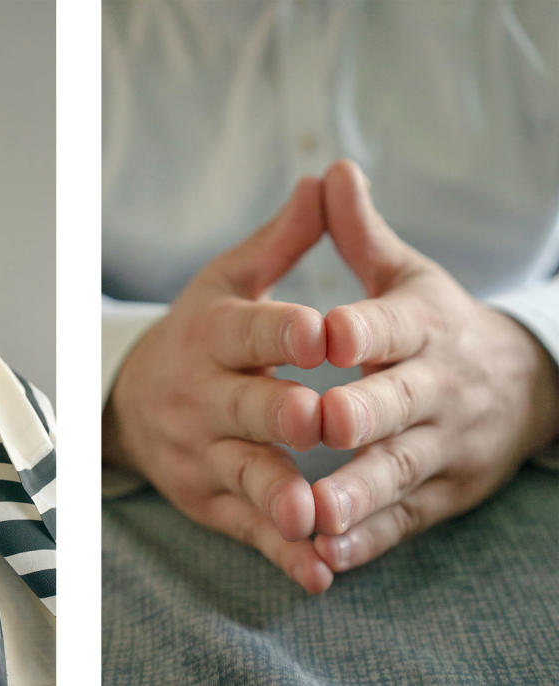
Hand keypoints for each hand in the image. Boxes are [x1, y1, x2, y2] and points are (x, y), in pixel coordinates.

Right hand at [103, 178, 332, 593]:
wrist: (131, 402)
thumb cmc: (197, 336)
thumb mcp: (226, 283)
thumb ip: (280, 242)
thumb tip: (324, 179)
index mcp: (214, 336)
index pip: (248, 332)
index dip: (280, 330)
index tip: (317, 330)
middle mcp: (203, 397)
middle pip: (244, 407)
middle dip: (277, 415)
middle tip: (316, 420)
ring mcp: (204, 453)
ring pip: (243, 474)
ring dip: (276, 496)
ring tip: (310, 514)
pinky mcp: (210, 499)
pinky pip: (248, 526)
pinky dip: (280, 551)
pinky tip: (318, 570)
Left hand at [312, 160, 558, 571]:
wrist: (525, 381)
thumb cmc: (440, 324)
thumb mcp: (409, 275)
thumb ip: (360, 235)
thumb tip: (329, 170)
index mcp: (423, 326)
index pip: (391, 324)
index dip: (362, 327)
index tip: (326, 331)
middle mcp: (437, 387)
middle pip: (401, 403)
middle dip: (366, 413)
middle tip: (324, 421)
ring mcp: (443, 446)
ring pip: (400, 471)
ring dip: (360, 492)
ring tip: (316, 512)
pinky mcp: (441, 494)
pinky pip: (402, 519)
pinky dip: (367, 539)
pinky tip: (327, 555)